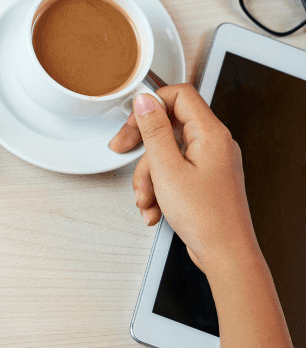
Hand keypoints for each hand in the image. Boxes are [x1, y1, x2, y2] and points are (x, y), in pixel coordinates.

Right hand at [108, 84, 258, 274]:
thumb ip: (154, 130)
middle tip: (122, 150)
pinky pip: (174, 172)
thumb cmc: (206, 217)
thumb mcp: (167, 169)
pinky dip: (160, 188)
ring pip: (167, 153)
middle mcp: (215, 144)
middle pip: (169, 126)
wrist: (225, 253)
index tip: (132, 118)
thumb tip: (145, 101)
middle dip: (142, 145)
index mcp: (210, 134)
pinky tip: (156, 208)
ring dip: (149, 176)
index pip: (180, 95)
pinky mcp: (204, 179)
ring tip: (146, 199)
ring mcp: (210, 162)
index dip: (152, 103)